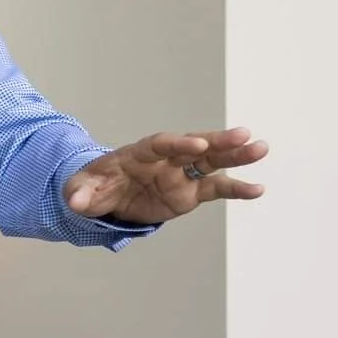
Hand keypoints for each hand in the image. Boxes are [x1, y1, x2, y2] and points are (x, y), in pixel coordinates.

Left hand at [63, 128, 268, 224]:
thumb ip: (81, 193)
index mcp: (140, 152)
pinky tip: (257, 189)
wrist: (106, 197)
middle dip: (217, 141)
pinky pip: (216, 189)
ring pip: (212, 162)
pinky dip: (235, 188)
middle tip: (243, 135)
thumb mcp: (81, 189)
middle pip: (194, 146)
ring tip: (261, 149)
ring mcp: (181, 174)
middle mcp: (166, 159)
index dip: (178, 144)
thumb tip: (76, 202)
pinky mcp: (191, 192)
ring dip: (236, 156)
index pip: (161, 144)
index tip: (196, 144)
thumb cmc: (94, 186)